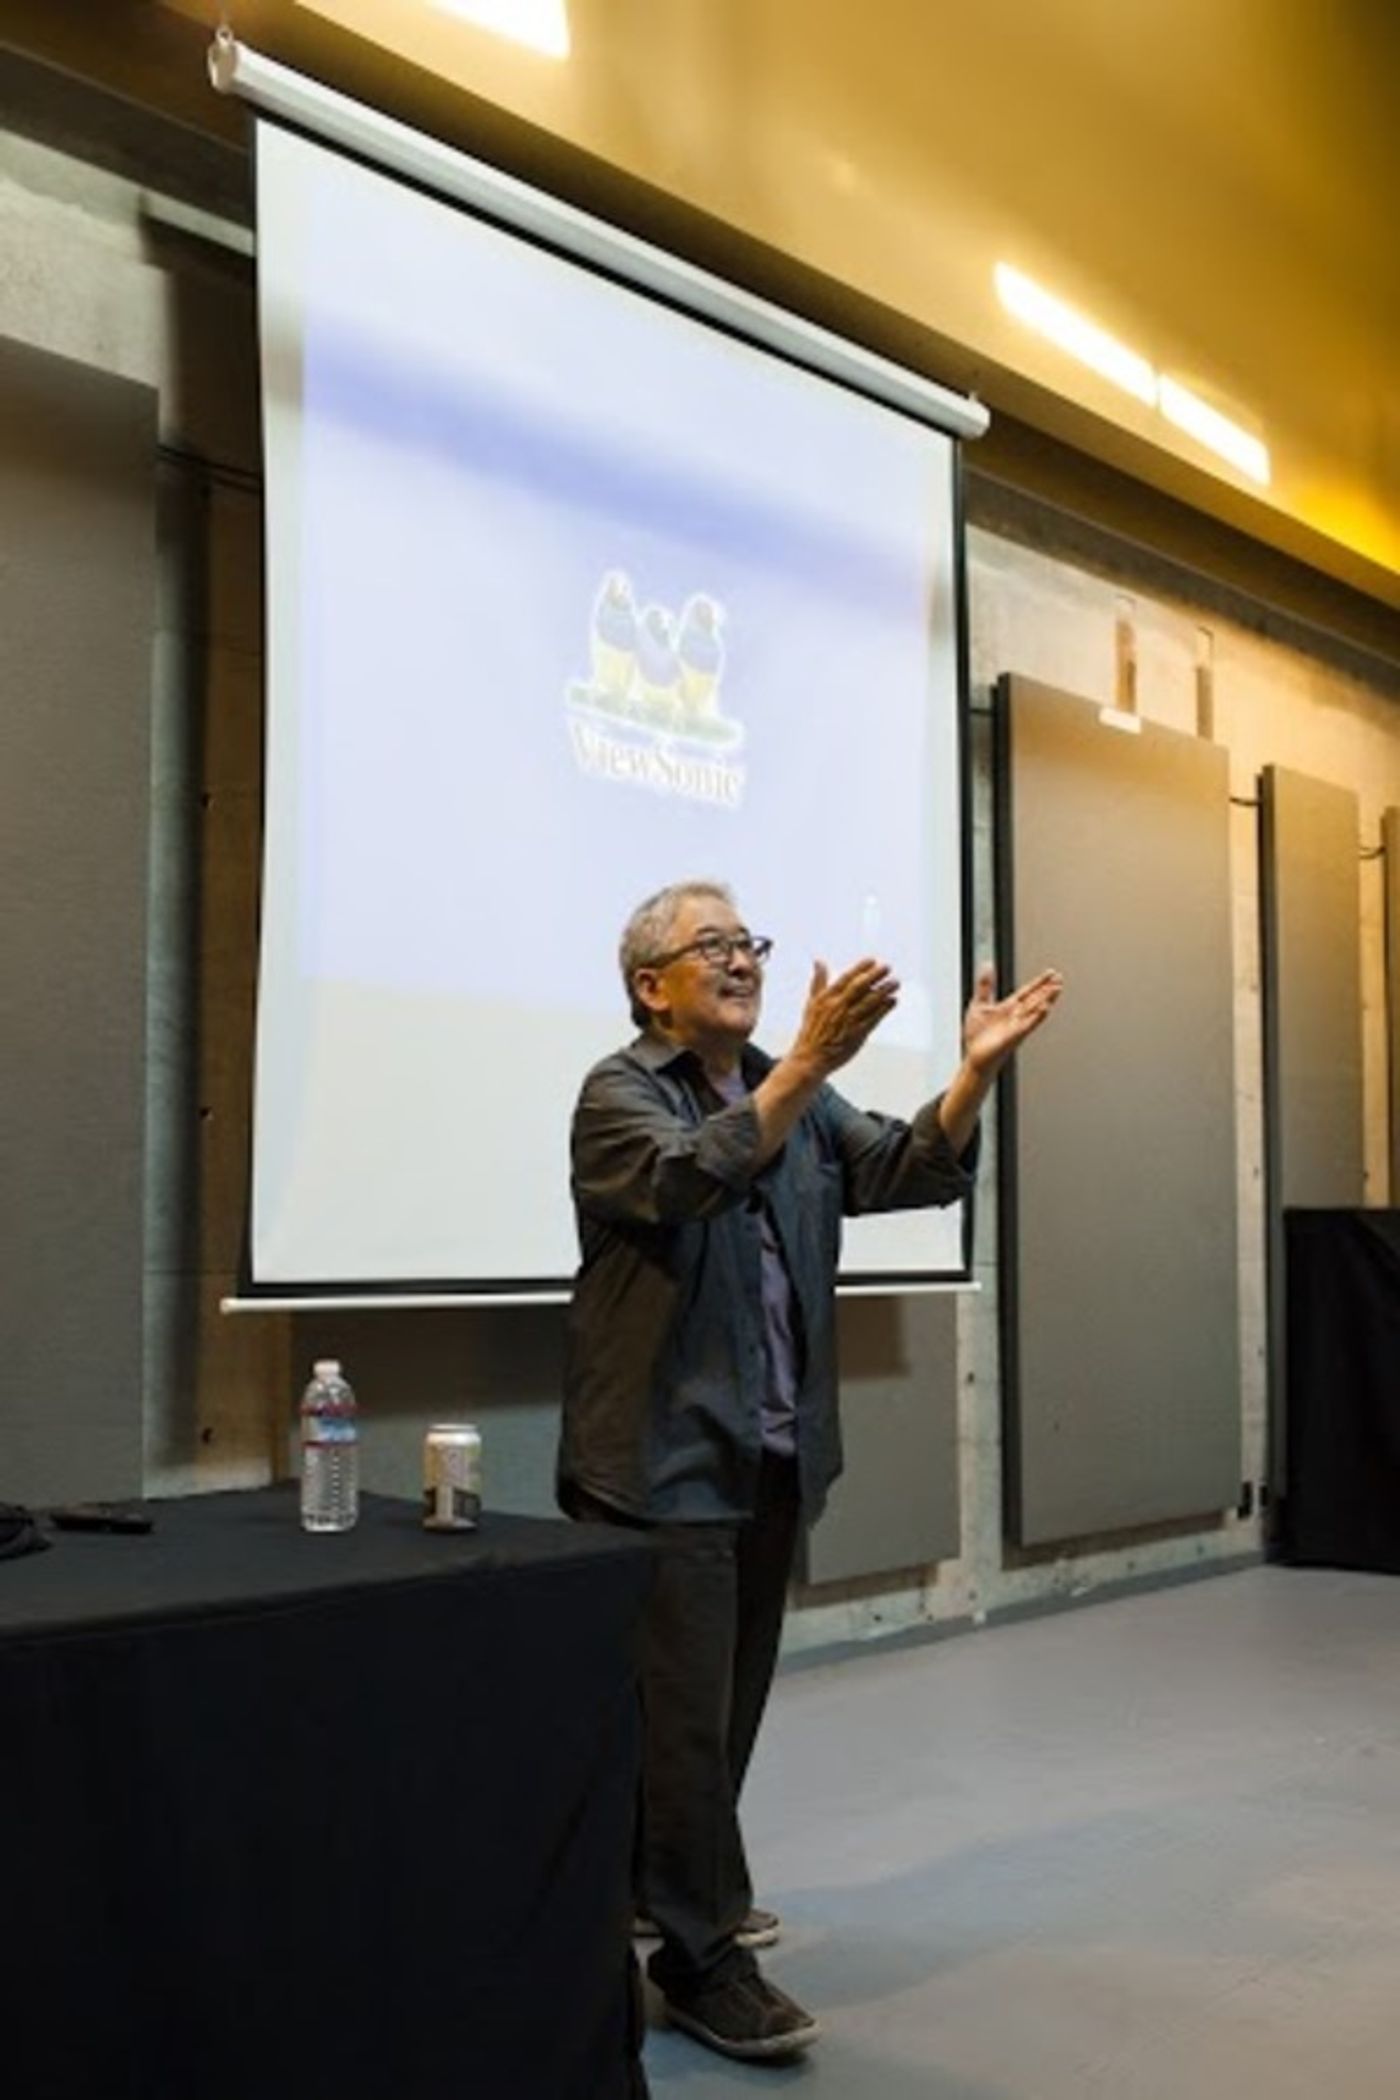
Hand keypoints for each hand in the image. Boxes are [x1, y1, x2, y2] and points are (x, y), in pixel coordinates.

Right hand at [788, 958, 899, 1079]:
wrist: (811, 1057)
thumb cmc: (812, 1029)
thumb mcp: (812, 1003)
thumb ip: (818, 981)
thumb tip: (819, 961)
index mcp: (826, 998)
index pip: (846, 979)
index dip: (860, 968)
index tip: (872, 960)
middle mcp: (838, 1007)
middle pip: (860, 988)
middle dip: (875, 976)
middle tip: (887, 967)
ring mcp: (848, 1021)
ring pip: (870, 1002)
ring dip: (884, 991)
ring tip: (895, 982)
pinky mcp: (857, 1034)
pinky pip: (874, 1018)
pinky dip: (884, 1009)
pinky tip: (892, 1001)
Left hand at [962, 963, 1062, 1075]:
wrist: (974, 1057)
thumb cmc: (977, 1036)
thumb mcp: (979, 1004)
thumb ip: (985, 985)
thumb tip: (987, 965)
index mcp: (1008, 1008)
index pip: (1028, 992)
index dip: (1039, 982)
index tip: (1051, 973)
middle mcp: (1016, 1016)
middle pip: (1035, 999)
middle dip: (1047, 989)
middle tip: (1060, 978)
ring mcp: (1017, 1026)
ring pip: (1035, 1010)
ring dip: (1047, 1000)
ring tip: (1057, 989)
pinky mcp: (1014, 1036)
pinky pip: (1028, 1025)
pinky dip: (1037, 1016)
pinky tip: (1045, 1007)